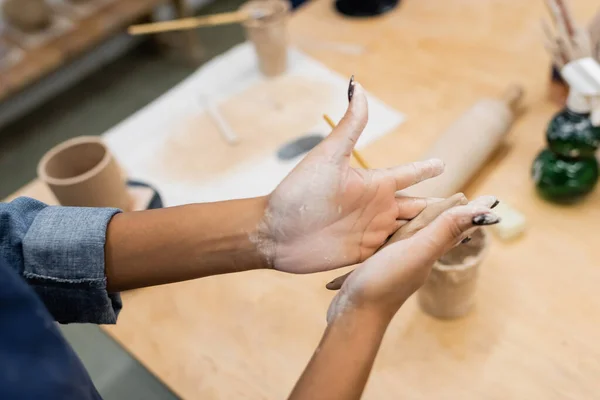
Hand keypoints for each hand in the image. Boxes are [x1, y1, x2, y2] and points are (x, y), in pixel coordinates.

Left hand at [259, 80, 444, 272]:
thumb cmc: (299, 192)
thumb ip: (350, 126)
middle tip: (469, 206)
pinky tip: (430, 255)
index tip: (443, 164)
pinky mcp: (366, 253)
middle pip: (419, 206)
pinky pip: (396, 252)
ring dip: (433, 230)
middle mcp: (378, 206)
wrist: (276, 232)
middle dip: (442, 205)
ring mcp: (373, 231)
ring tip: (459, 231)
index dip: (426, 169)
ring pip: (412, 230)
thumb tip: (357, 85)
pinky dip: (413, 253)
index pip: (409, 175)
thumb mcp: (328, 157)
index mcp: (374, 183)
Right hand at [326, 198, 499, 322]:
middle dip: (454, 215)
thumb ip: (445, 231)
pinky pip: (395, 244)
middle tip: (466, 201)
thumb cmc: (385, 282)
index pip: (457, 227)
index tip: (492, 200)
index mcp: (430, 250)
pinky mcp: (380, 265)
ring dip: (429, 223)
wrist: (354, 314)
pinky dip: (399, 234)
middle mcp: (419, 256)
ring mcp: (400, 262)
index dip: (472, 212)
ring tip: (436, 212)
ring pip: (419, 237)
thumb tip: (485, 213)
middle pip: (442, 230)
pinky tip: (393, 236)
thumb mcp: (417, 251)